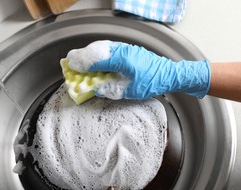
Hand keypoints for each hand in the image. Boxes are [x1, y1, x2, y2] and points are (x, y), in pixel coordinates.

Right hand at [66, 40, 210, 99]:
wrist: (169, 74)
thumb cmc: (151, 83)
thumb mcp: (129, 91)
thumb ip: (111, 89)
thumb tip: (96, 88)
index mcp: (121, 60)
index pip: (96, 59)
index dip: (82, 63)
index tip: (71, 65)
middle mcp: (122, 50)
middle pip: (97, 49)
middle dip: (82, 55)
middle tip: (70, 60)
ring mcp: (126, 48)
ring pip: (103, 47)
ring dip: (90, 53)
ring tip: (80, 59)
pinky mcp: (129, 50)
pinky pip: (110, 48)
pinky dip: (99, 52)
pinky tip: (95, 58)